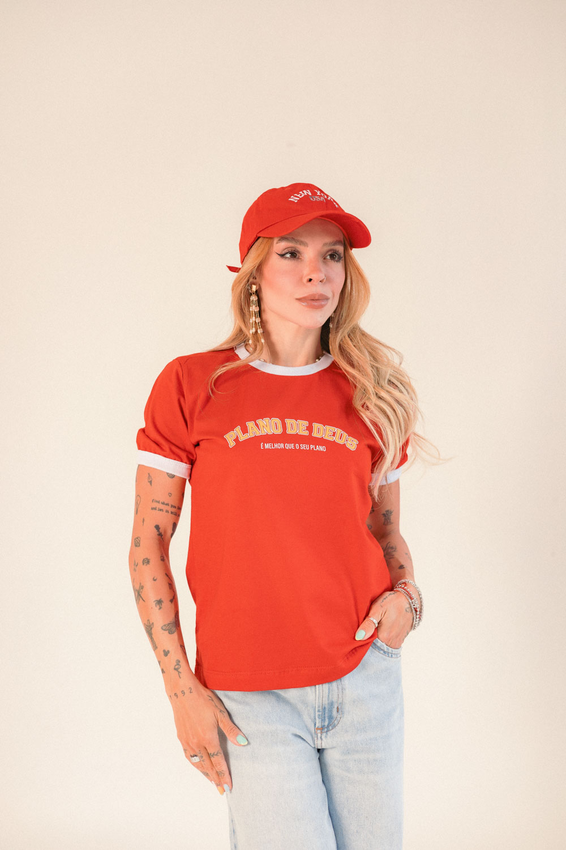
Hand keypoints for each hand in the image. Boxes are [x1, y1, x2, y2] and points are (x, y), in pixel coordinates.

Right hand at [169, 678, 247, 794]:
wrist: (182, 691)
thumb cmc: (203, 699)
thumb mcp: (220, 712)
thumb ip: (231, 730)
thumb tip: (244, 743)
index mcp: (207, 738)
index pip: (218, 762)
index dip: (224, 775)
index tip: (228, 787)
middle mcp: (196, 743)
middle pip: (208, 766)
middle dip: (215, 779)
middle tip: (221, 791)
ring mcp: (187, 741)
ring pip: (197, 763)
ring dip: (205, 774)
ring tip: (212, 782)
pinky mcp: (181, 738)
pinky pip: (189, 757)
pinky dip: (195, 765)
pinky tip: (198, 766)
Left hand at [355, 589, 412, 649]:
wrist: (410, 599)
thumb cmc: (392, 601)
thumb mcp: (378, 609)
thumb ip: (368, 624)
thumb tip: (358, 637)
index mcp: (384, 636)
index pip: (368, 645)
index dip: (363, 639)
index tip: (360, 632)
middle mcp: (392, 642)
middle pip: (375, 646)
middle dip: (369, 640)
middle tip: (368, 627)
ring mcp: (397, 642)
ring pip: (382, 646)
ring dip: (377, 640)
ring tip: (375, 627)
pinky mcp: (401, 640)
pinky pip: (389, 644)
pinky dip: (384, 639)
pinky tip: (382, 629)